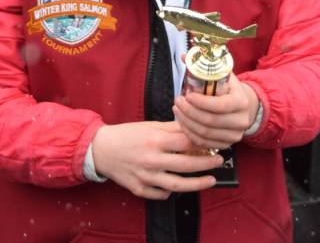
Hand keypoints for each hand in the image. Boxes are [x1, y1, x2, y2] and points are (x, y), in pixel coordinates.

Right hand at [90, 121, 223, 199]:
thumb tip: (194, 127)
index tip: (212, 142)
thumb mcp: (150, 125)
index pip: (186, 143)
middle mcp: (151, 160)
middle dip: (207, 164)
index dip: (202, 142)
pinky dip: (173, 192)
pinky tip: (180, 186)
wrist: (101, 150)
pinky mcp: (140, 189)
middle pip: (187, 165)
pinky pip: (162, 194)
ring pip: (178, 186)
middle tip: (218, 161)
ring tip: (210, 180)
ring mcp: (146, 177)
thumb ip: (172, 128)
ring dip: (198, 184)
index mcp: (155, 140)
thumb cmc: (127, 135)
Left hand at [173, 72, 258, 149]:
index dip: (200, 102)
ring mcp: (235, 135)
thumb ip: (204, 65)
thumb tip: (184, 56)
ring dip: (187, 123)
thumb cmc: (229, 89)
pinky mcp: (227, 144)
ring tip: (177, 111)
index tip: (187, 95)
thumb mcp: (222, 74)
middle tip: (177, 102)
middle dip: (189, 112)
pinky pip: (205, 143)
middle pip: (210, 121)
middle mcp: (241, 120)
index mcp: (241, 101)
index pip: (220, 105)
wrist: (245, 106)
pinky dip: (191, 134)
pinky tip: (183, 123)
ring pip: (205, 134)